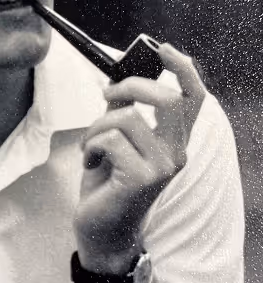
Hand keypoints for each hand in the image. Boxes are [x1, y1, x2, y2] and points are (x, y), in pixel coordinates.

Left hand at [74, 43, 205, 271]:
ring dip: (96, 127)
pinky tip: (90, 163)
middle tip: (106, 94)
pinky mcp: (141, 179)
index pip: (193, 99)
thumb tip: (118, 83)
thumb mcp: (115, 142)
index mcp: (175, 142)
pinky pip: (110, 140)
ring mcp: (162, 167)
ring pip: (127, 118)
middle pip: (167, 99)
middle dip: (130, 86)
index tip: (162, 48)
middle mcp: (176, 154)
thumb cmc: (107, 187)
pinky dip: (91, 146)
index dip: (183, 69)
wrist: (101, 234)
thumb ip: (123, 112)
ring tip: (90, 147)